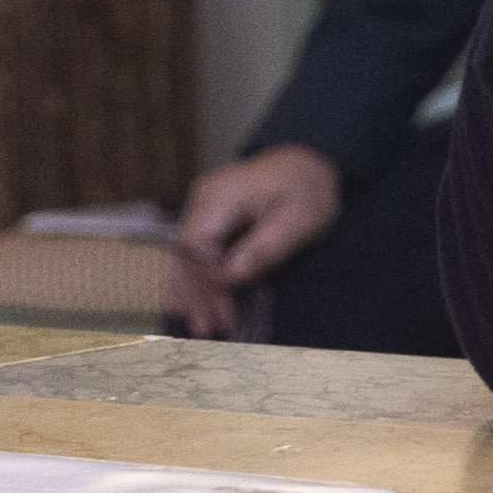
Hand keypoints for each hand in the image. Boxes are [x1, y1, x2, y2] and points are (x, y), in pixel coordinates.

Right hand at [170, 147, 340, 337]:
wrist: (307, 162)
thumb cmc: (306, 188)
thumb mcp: (299, 219)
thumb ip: (266, 247)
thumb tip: (231, 277)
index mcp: (223, 196)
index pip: (198, 244)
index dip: (206, 279)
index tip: (224, 307)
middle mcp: (203, 200)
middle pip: (186, 254)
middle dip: (197, 294)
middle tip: (209, 329)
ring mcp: (202, 208)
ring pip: (184, 256)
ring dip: (191, 292)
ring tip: (200, 328)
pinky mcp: (207, 218)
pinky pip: (193, 252)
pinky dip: (194, 280)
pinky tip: (187, 306)